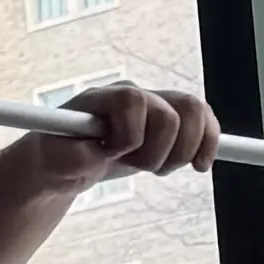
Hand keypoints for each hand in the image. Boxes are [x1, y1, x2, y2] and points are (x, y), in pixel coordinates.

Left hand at [27, 73, 216, 191]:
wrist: (67, 161)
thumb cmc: (58, 158)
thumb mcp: (54, 162)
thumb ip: (74, 155)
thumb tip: (97, 153)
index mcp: (103, 97)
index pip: (133, 99)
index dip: (129, 135)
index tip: (112, 154)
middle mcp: (135, 95)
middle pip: (172, 112)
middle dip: (159, 152)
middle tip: (136, 166)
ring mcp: (156, 106)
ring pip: (196, 113)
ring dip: (182, 153)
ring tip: (157, 169)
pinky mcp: (172, 121)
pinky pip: (206, 122)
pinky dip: (209, 144)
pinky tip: (199, 165)